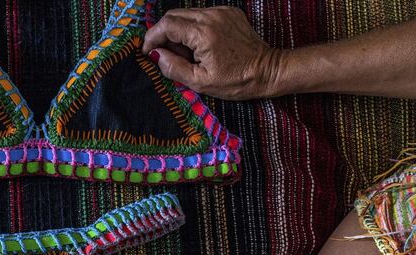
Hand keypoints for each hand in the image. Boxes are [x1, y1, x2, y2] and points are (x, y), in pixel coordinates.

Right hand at [142, 7, 283, 99]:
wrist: (268, 71)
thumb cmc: (236, 81)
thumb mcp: (200, 82)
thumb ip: (173, 68)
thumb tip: (156, 55)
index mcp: (203, 34)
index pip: (166, 25)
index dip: (152, 38)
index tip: (147, 52)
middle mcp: (211, 17)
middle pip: (173, 15)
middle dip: (163, 34)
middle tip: (165, 54)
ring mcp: (221, 12)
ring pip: (186, 14)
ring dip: (178, 31)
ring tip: (185, 53)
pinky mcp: (228, 12)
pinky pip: (202, 15)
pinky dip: (194, 28)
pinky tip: (200, 45)